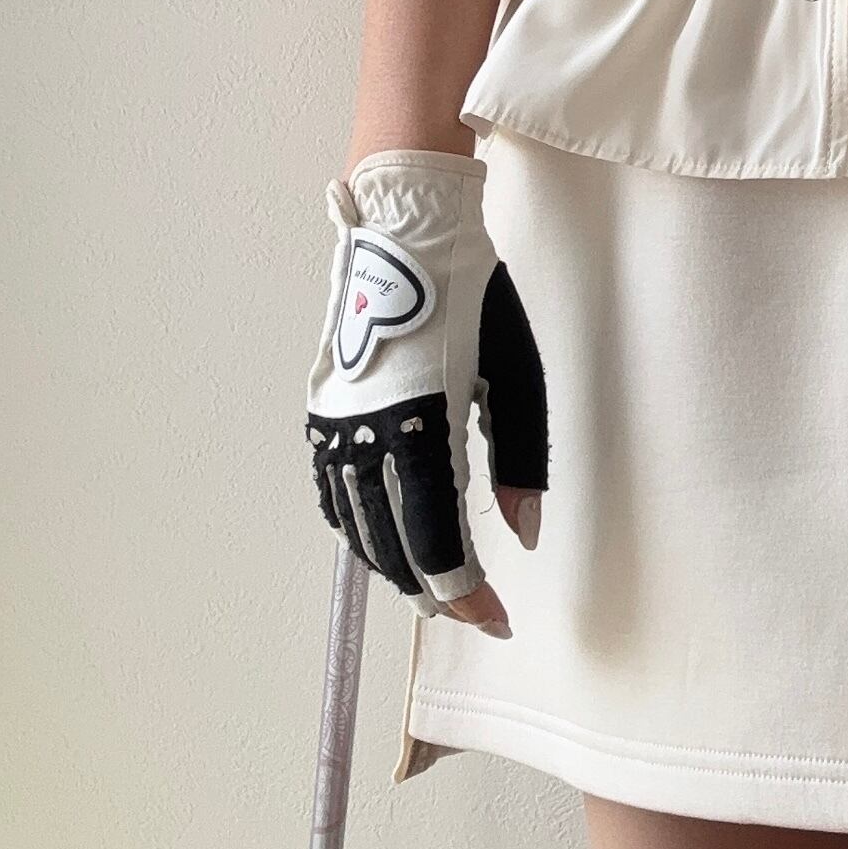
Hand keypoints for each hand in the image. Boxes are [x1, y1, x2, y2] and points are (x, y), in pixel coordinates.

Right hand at [305, 149, 548, 630]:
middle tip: (474, 611)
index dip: (465, 592)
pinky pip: (332, 493)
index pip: (434, 539)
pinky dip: (359, 530)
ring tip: (435, 587)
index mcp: (419, 424)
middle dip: (432, 590)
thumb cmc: (473, 294)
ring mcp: (335, 425)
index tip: (497, 619)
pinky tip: (385, 539)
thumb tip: (524, 533)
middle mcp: (364, 433)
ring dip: (394, 566)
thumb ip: (521, 457)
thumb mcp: (516, 371)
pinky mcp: (323, 412)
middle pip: (390, 546)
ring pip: (355, 528)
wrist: (407, 229)